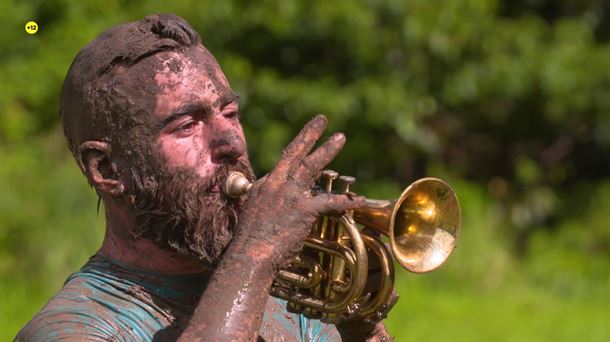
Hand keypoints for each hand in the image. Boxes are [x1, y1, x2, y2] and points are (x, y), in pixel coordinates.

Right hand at [233, 115, 364, 268]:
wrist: (249, 256)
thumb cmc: (249, 245)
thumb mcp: (249, 219)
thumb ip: (260, 211)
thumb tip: (265, 215)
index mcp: (262, 187)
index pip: (281, 168)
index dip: (292, 160)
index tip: (301, 149)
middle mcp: (275, 185)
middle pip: (293, 153)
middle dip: (308, 134)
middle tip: (321, 120)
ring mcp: (289, 195)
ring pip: (311, 166)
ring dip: (327, 150)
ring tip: (340, 137)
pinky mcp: (303, 209)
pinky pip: (329, 201)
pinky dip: (346, 201)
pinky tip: (358, 199)